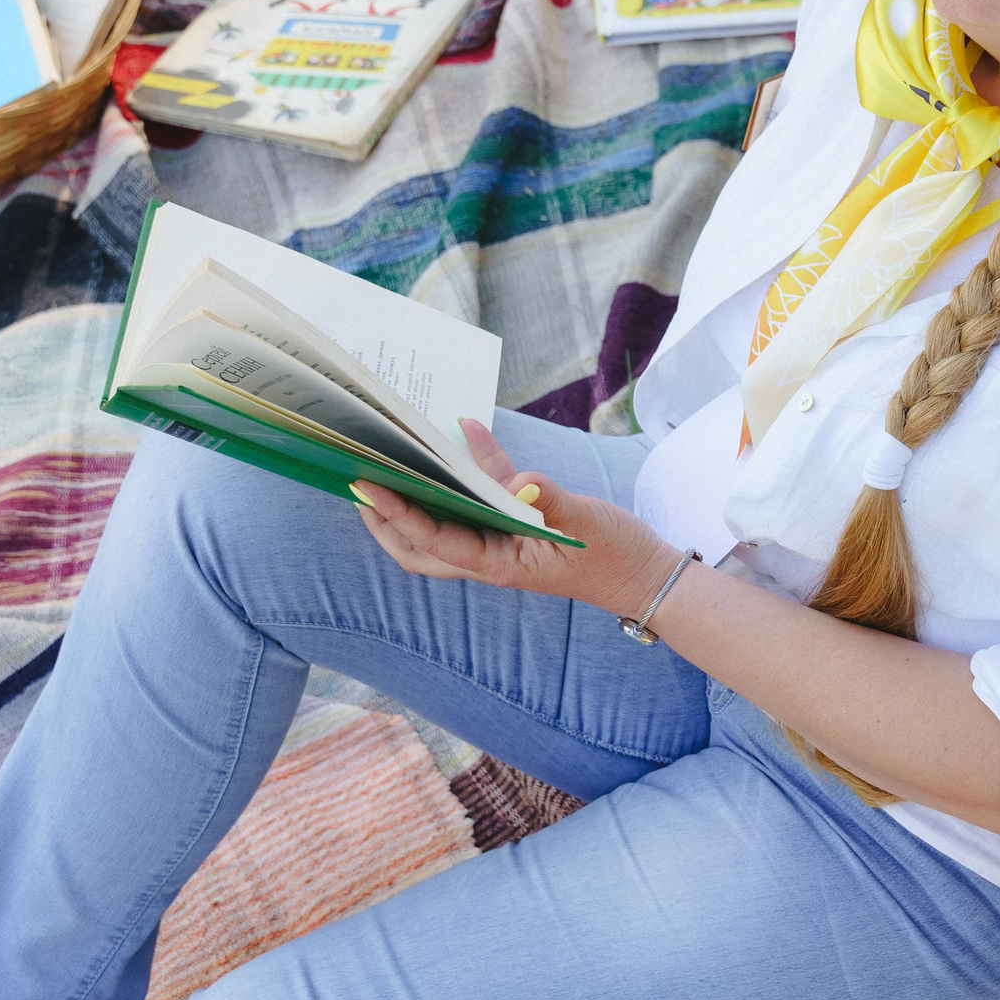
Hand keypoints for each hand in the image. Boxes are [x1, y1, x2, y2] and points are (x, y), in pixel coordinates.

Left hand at [353, 419, 678, 619]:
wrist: (643, 571)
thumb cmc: (613, 555)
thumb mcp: (584, 525)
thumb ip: (549, 502)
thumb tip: (517, 483)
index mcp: (498, 563)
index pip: (433, 540)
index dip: (397, 513)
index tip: (366, 485)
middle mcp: (491, 555)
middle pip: (418, 545)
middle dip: (383, 519)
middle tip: (357, 481)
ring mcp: (502, 539)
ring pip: (443, 521)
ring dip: (415, 496)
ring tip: (389, 460)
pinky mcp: (520, 520)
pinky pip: (485, 492)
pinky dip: (472, 464)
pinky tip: (468, 428)